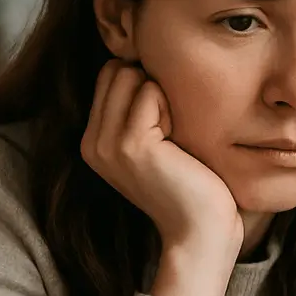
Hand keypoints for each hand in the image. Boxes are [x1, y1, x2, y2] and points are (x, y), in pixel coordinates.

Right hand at [81, 60, 242, 259]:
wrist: (201, 230)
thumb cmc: (193, 186)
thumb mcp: (158, 144)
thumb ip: (141, 110)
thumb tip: (145, 64)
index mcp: (95, 142)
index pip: (110, 76)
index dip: (145, 86)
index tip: (166, 123)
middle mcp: (93, 142)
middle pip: (116, 70)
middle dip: (151, 87)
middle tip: (173, 129)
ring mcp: (108, 144)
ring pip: (129, 75)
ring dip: (163, 96)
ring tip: (176, 137)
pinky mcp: (130, 144)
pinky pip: (149, 92)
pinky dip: (172, 107)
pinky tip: (180, 142)